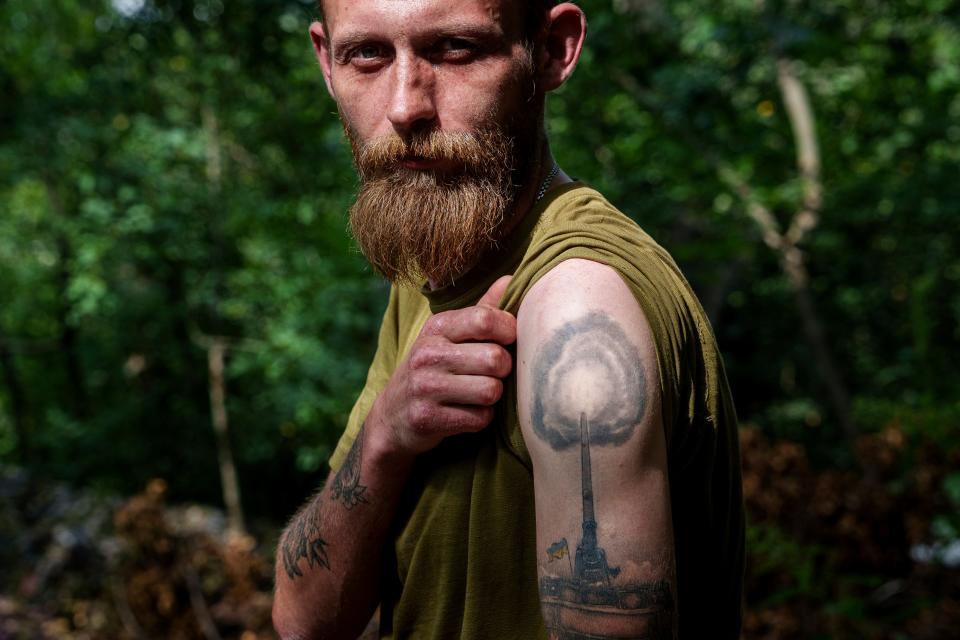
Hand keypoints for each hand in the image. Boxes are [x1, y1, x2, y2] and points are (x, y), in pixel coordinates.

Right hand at [368, 276, 515, 458]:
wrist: (391, 417)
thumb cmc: (432, 370)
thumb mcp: (448, 337)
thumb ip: (482, 311)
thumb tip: (511, 279)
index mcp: (437, 328)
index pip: (485, 319)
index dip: (508, 330)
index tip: (507, 340)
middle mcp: (427, 354)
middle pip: (496, 359)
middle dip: (503, 370)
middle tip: (491, 374)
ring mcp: (425, 387)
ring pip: (491, 391)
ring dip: (492, 397)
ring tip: (477, 394)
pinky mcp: (426, 418)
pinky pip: (480, 419)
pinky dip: (481, 419)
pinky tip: (466, 413)